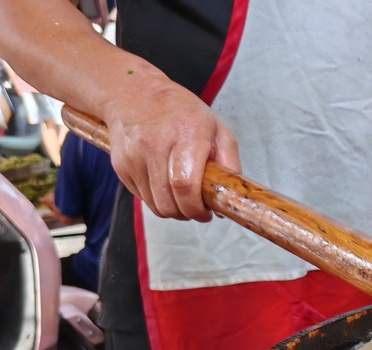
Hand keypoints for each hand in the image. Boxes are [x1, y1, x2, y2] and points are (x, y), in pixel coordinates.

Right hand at [101, 76, 239, 221]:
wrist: (134, 93)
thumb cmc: (181, 112)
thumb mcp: (216, 128)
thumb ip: (229, 162)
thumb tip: (227, 198)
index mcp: (185, 133)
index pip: (185, 185)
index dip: (196, 207)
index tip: (206, 212)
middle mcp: (155, 144)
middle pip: (168, 201)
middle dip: (186, 214)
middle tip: (196, 209)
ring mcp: (134, 156)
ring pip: (154, 204)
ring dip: (172, 210)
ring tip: (182, 197)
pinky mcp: (120, 165)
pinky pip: (141, 197)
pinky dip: (156, 199)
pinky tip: (164, 184)